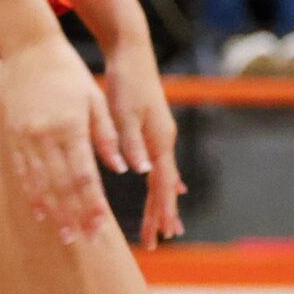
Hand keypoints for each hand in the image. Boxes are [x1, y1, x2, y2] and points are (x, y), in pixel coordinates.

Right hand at [0, 36, 122, 246]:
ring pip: (41, 185)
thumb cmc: (70, 73)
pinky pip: (23, 174)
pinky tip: (41, 213)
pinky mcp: (13, 139)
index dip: (93, 202)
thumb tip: (122, 167)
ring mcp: (25, 140)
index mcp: (71, 127)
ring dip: (54, 213)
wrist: (30, 51)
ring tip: (66, 235)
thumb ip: (107, 134)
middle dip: (76, 215)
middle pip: (62, 186)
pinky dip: (33, 196)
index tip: (103, 225)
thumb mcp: (95, 98)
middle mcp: (45, 137)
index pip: (84, 174)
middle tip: (87, 240)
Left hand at [97, 35, 185, 247]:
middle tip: (159, 240)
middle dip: (162, 213)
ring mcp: (160, 135)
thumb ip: (132, 144)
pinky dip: (163, 183)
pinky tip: (169, 189)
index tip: (162, 234)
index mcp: (158, 139)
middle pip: (165, 185)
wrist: (132, 54)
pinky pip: (161, 165)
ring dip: (161, 202)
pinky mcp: (153, 129)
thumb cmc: (126, 83)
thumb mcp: (124, 114)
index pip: (162, 184)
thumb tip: (143, 173)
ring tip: (164, 224)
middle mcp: (164, 140)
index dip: (162, 211)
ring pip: (163, 177)